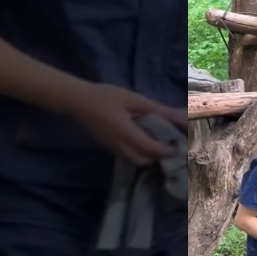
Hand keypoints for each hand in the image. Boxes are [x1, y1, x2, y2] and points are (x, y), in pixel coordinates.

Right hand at [66, 83, 185, 164]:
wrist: (76, 100)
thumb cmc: (105, 96)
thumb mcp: (132, 98)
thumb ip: (157, 109)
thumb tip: (180, 115)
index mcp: (125, 132)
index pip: (149, 148)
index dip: (165, 150)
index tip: (178, 147)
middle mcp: (118, 144)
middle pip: (142, 160)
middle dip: (157, 157)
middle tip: (169, 146)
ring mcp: (111, 147)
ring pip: (134, 160)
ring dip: (147, 156)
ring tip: (158, 144)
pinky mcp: (107, 146)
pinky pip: (126, 155)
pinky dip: (138, 153)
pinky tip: (143, 141)